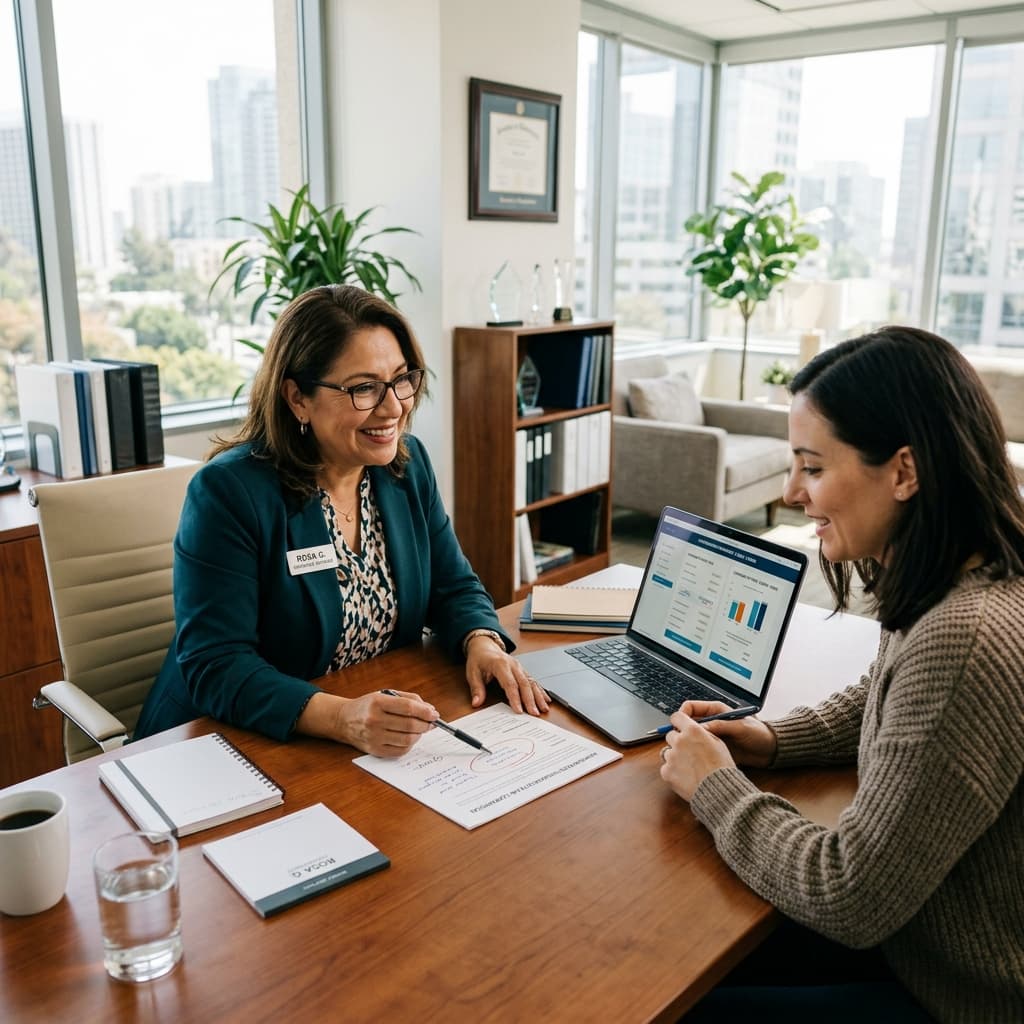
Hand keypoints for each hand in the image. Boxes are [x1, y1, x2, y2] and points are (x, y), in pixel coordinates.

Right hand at [297, 690, 436, 756]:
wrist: (343, 720)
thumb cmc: (367, 706)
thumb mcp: (385, 695)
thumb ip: (408, 699)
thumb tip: (430, 709)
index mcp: (377, 703)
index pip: (408, 708)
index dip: (425, 711)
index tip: (434, 714)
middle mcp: (374, 720)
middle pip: (410, 725)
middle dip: (425, 724)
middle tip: (430, 722)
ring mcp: (374, 737)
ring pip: (407, 739)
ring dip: (419, 735)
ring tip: (420, 729)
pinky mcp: (375, 750)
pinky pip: (400, 751)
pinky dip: (410, 745)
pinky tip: (409, 738)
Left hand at [465, 637, 549, 714]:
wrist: (484, 646)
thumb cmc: (479, 659)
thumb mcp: (472, 673)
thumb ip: (476, 689)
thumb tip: (476, 702)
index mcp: (500, 664)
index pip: (510, 683)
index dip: (515, 698)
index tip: (519, 710)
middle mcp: (513, 665)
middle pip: (524, 684)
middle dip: (530, 700)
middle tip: (534, 714)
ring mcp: (520, 667)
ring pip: (531, 682)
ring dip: (538, 696)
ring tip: (544, 709)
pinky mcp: (523, 670)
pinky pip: (533, 680)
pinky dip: (541, 690)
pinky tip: (546, 699)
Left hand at [659, 707, 736, 802]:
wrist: (719, 792)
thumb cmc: (722, 768)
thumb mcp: (718, 743)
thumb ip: (703, 733)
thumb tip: (695, 729)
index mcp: (693, 731)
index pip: (676, 717)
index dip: (678, 722)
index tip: (680, 726)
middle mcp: (679, 741)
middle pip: (670, 735)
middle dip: (678, 741)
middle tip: (689, 752)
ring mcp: (671, 757)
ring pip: (667, 752)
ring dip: (675, 757)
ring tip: (689, 767)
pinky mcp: (666, 772)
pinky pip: (666, 767)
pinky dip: (673, 771)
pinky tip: (685, 777)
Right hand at [680, 700, 776, 767]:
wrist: (770, 750)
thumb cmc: (759, 733)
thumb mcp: (740, 727)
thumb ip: (721, 726)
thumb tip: (701, 729)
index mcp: (715, 710)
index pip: (691, 707)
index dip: (683, 714)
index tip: (680, 725)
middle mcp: (711, 722)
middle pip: (688, 723)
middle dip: (682, 730)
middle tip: (680, 741)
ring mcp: (712, 736)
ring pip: (691, 738)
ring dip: (687, 743)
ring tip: (686, 751)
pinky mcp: (714, 748)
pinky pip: (699, 749)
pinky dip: (695, 753)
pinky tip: (695, 759)